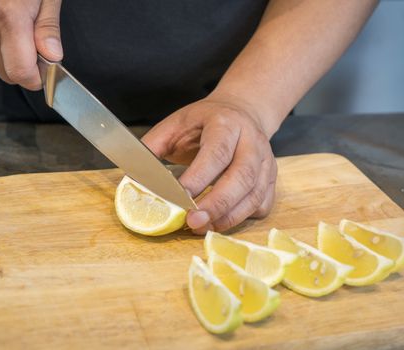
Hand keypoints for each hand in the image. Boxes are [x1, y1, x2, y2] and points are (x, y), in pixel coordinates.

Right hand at [0, 0, 62, 89]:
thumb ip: (48, 28)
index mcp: (8, 17)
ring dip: (6, 54)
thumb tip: (52, 57)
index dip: (37, 77)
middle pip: (7, 74)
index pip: (20, 73)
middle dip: (23, 64)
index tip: (45, 69)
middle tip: (30, 38)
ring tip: (10, 24)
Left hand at [142, 95, 276, 233]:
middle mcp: (251, 142)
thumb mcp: (176, 124)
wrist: (243, 112)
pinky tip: (222, 221)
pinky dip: (243, 218)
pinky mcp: (271, 179)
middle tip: (192, 222)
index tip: (179, 198)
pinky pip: (262, 205)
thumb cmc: (205, 122)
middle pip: (241, 177)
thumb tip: (132, 177)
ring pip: (254, 195)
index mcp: (225, 124)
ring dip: (229, 217)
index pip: (215, 153)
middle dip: (216, 204)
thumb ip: (153, 146)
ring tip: (203, 228)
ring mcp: (266, 161)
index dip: (199, 178)